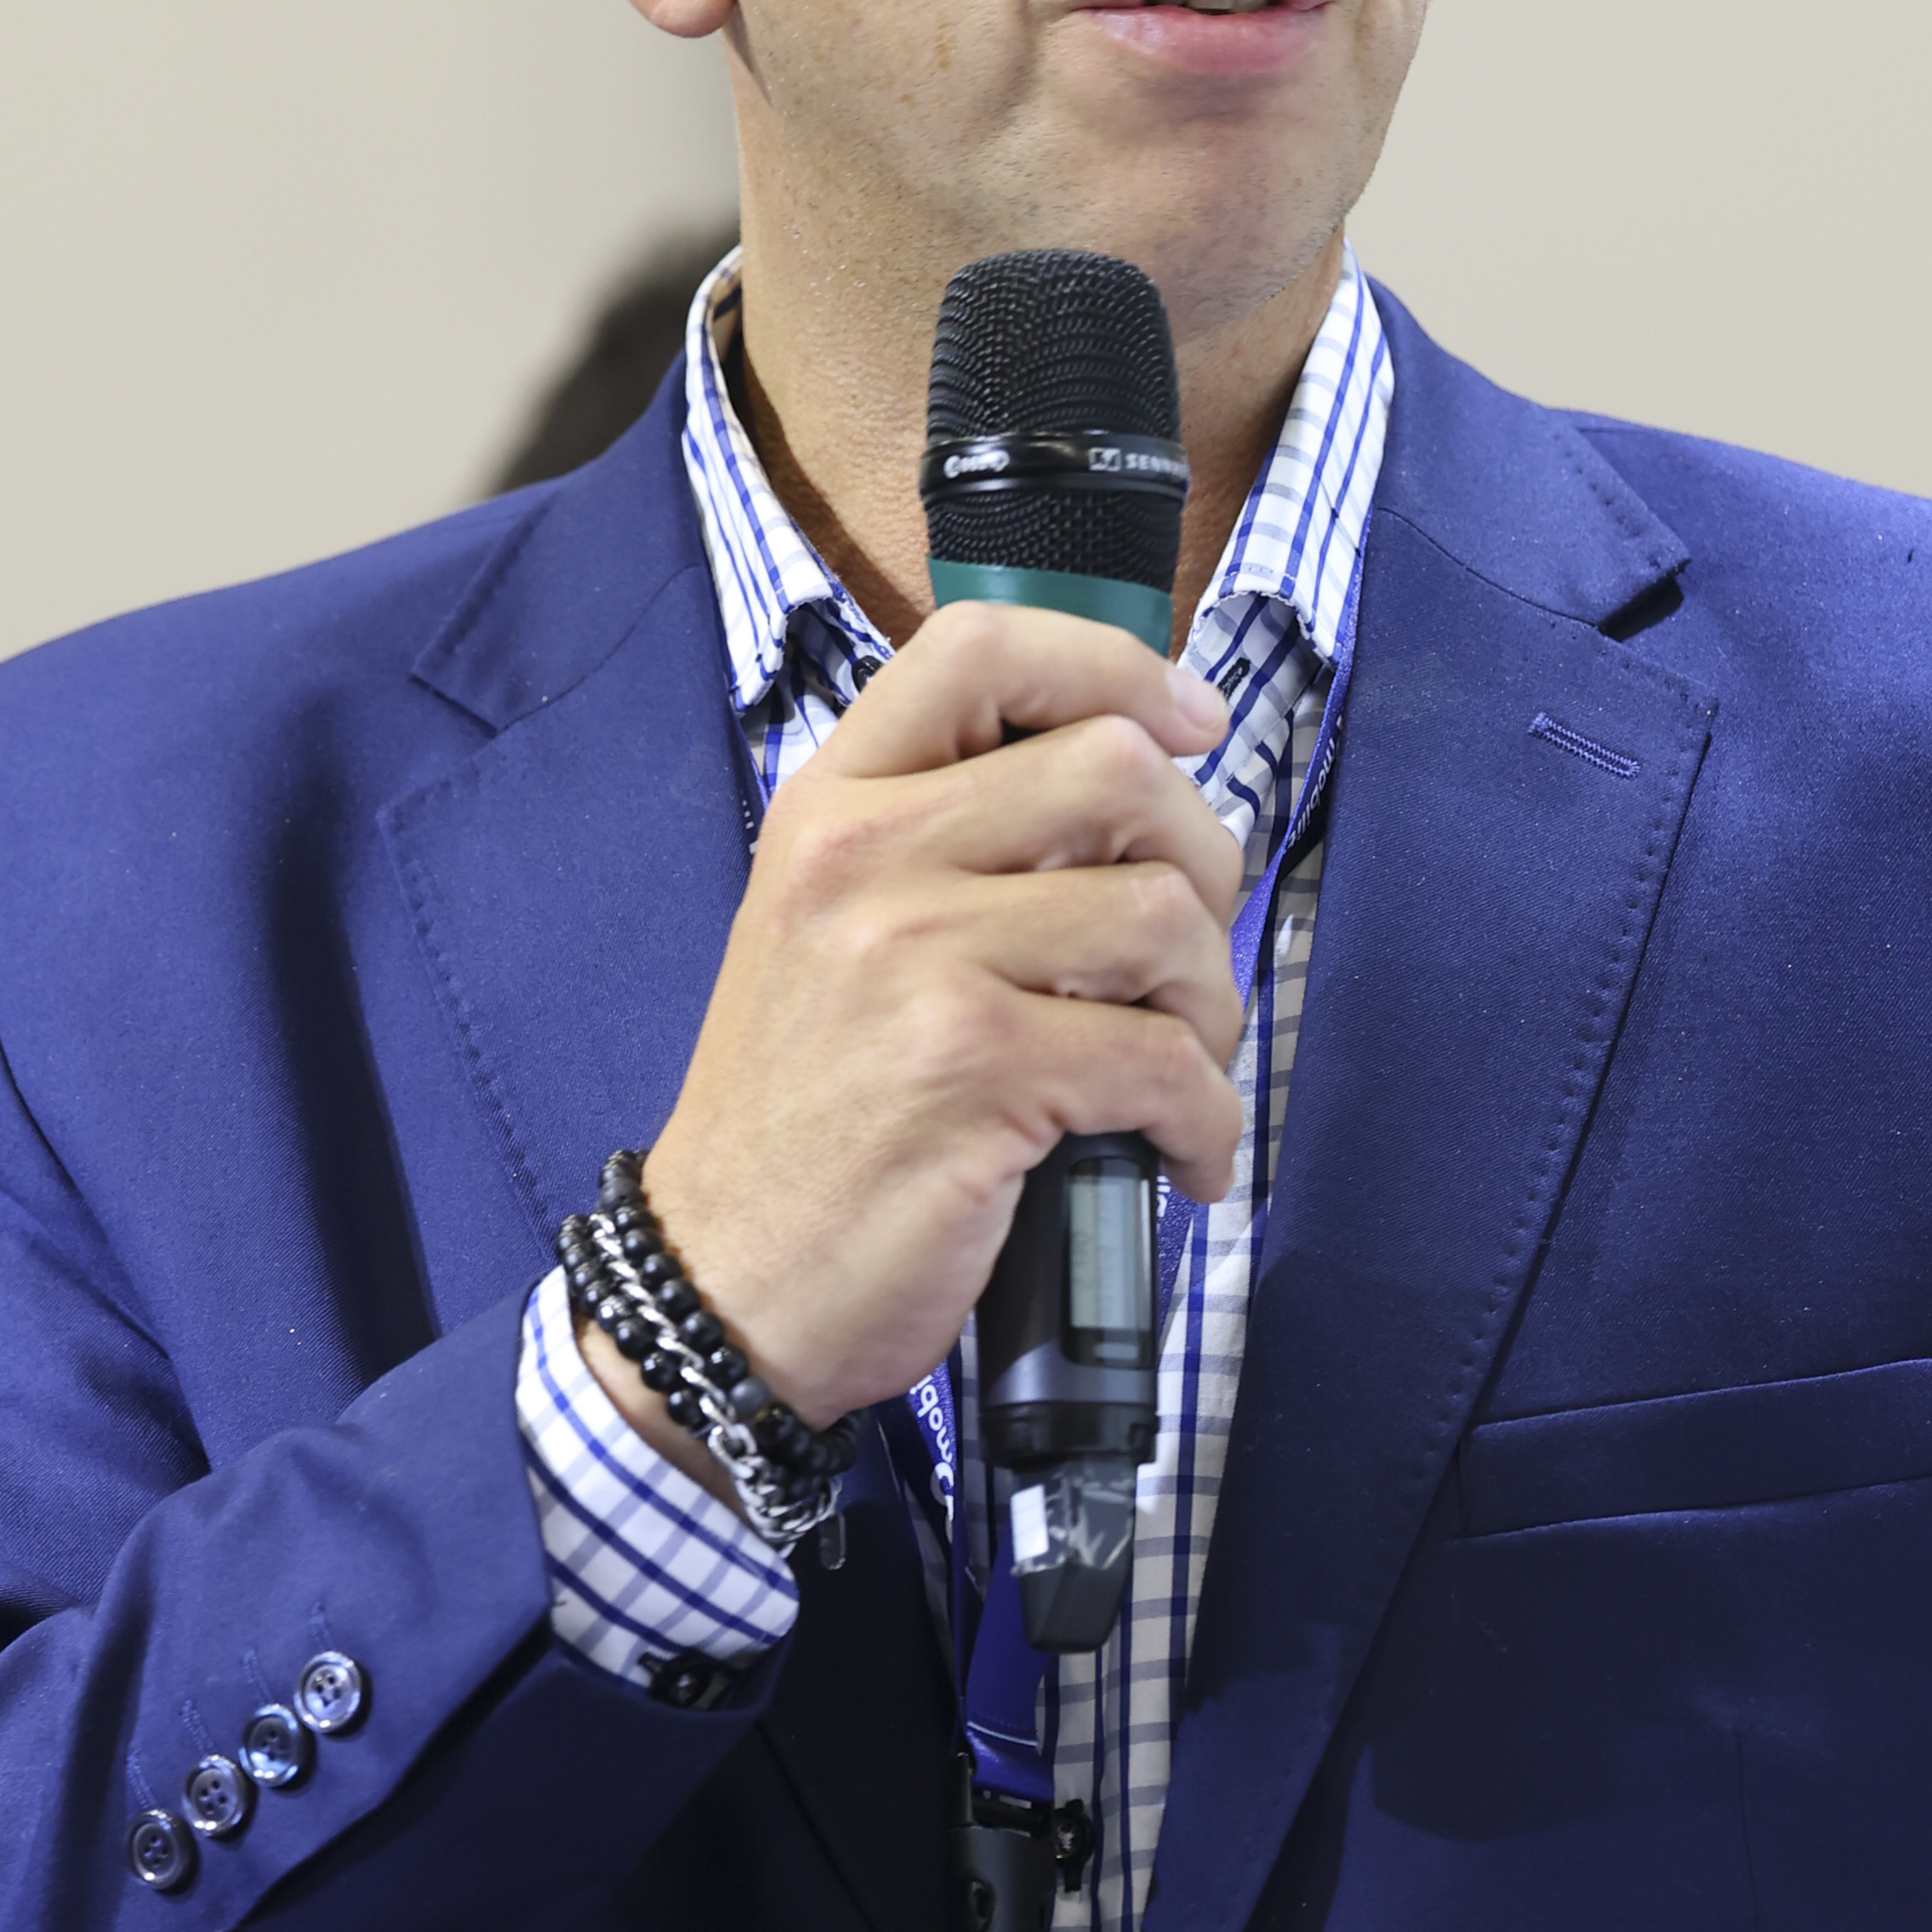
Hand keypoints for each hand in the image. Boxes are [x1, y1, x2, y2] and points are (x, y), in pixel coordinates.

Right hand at [584, 604, 1244, 1477]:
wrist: (721, 1284)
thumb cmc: (800, 1121)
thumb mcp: (828, 937)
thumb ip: (942, 849)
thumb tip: (1126, 796)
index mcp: (832, 807)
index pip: (980, 647)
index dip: (1113, 664)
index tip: (1187, 721)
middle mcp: (866, 859)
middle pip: (1116, 768)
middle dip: (1203, 858)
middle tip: (1188, 950)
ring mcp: (918, 962)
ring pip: (1162, 914)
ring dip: (1210, 1006)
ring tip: (1179, 1069)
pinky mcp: (976, 1072)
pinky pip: (1164, 1061)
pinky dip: (1205, 1120)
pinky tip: (1181, 1158)